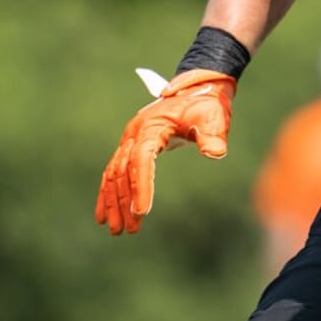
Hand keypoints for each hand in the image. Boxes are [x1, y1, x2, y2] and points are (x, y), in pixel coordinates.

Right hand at [95, 69, 235, 234]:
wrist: (197, 91)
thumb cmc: (206, 105)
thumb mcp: (213, 117)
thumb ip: (213, 134)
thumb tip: (215, 153)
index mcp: (152, 126)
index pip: (142, 159)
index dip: (141, 185)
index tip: (143, 211)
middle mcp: (134, 133)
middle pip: (124, 171)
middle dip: (124, 202)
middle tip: (128, 230)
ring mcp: (130, 140)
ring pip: (115, 175)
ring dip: (114, 202)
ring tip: (117, 230)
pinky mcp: (131, 146)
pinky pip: (114, 172)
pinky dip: (108, 193)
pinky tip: (105, 215)